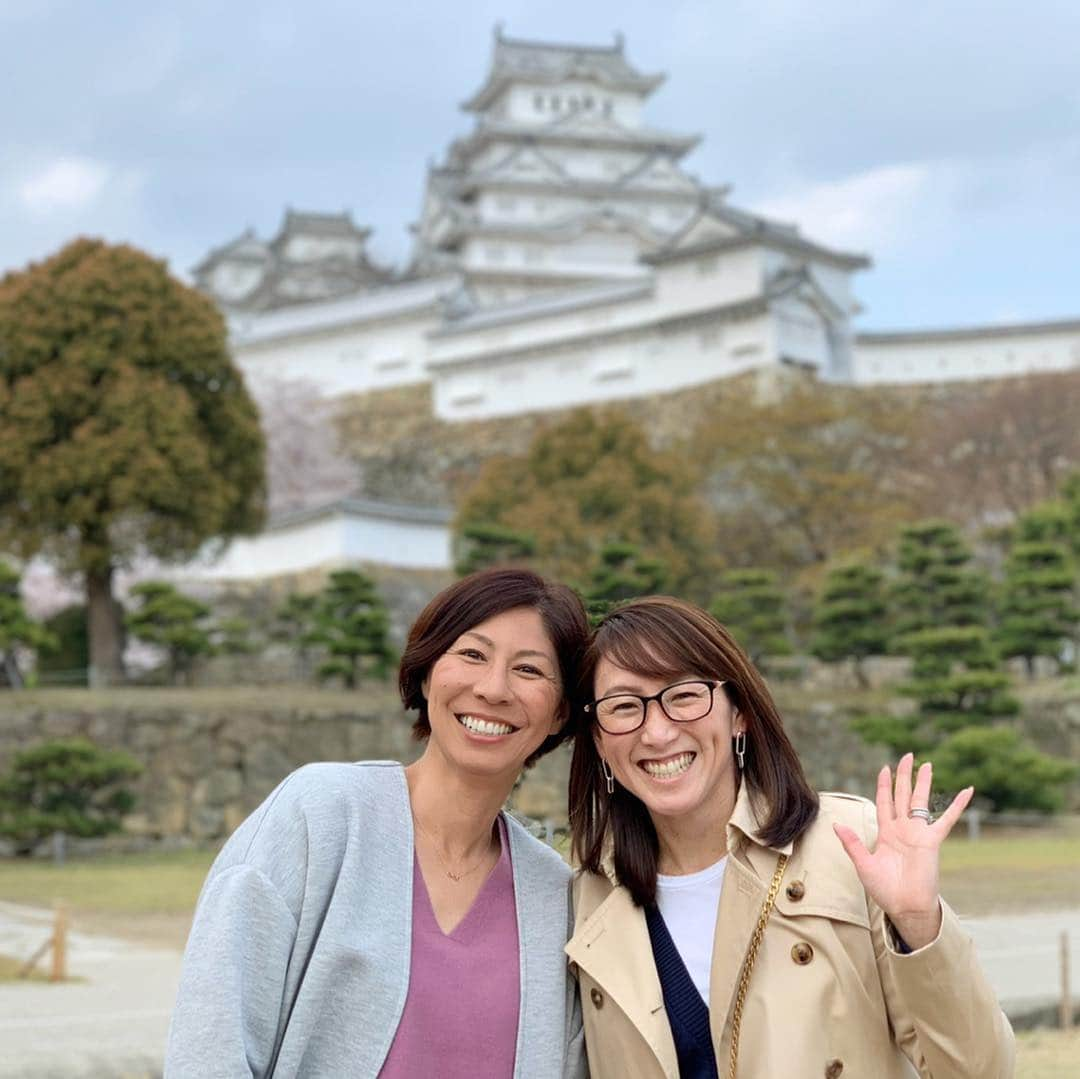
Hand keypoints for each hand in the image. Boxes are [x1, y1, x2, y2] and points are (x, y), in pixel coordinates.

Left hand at [833, 752, 973, 950]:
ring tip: (926, 764)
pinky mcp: (932, 841)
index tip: (884, 768)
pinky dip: (957, 805)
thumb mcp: (863, 864)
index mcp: (886, 833)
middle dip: (903, 776)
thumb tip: (836, 824)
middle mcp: (902, 829)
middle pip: (902, 795)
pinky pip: (947, 819)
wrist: (904, 907)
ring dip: (923, 783)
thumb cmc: (884, 889)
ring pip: (921, 802)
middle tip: (906, 755)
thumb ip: (852, 843)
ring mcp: (918, 834)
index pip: (884, 802)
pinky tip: (967, 791)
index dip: (883, 785)